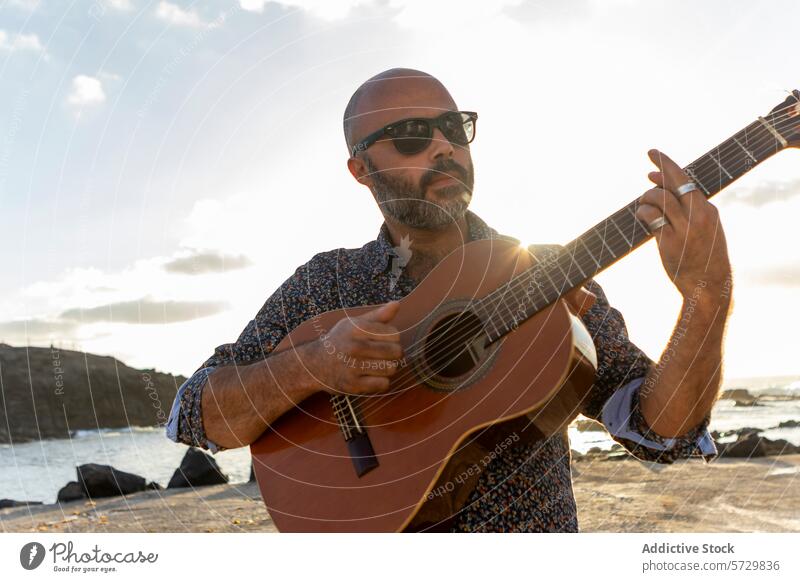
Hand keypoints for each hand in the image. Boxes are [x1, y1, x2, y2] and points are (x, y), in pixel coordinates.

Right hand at [307, 301, 403, 395]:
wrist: (314, 364)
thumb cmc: (340, 341)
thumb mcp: (354, 324)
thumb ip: (377, 315)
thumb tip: (396, 304)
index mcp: (357, 328)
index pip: (395, 334)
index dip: (392, 338)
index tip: (382, 340)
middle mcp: (355, 347)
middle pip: (396, 352)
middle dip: (393, 354)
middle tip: (383, 355)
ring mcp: (353, 367)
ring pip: (391, 369)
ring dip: (388, 368)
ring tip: (377, 365)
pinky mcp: (353, 385)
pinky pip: (383, 385)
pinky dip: (381, 382)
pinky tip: (371, 376)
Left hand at [634, 149, 731, 299]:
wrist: (708, 284)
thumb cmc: (702, 255)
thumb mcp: (703, 229)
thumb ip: (685, 208)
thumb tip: (657, 182)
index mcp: (708, 211)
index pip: (687, 181)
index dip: (669, 166)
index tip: (655, 155)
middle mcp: (699, 216)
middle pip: (675, 183)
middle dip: (661, 165)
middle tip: (649, 153)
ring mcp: (685, 229)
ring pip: (660, 198)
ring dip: (647, 197)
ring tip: (644, 203)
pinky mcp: (670, 241)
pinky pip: (651, 218)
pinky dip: (644, 213)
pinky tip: (642, 216)